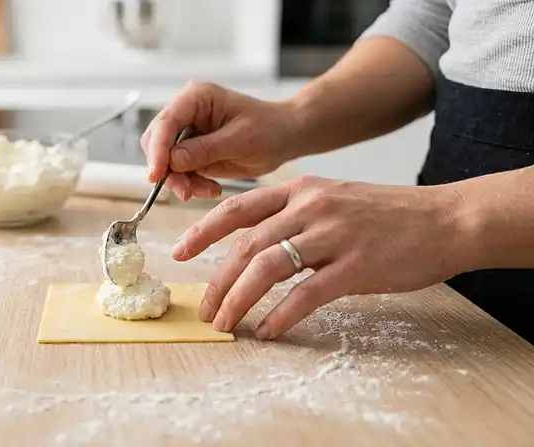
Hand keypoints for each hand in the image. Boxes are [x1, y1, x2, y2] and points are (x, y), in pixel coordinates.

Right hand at [141, 80, 299, 200]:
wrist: (284, 137)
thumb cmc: (269, 129)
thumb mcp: (241, 140)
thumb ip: (205, 149)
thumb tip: (173, 160)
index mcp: (197, 97)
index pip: (166, 122)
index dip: (157, 150)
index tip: (156, 175)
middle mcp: (186, 112)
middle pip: (157, 142)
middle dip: (168, 169)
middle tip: (186, 190)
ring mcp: (187, 132)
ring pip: (165, 161)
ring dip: (180, 181)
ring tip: (206, 190)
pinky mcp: (191, 151)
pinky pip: (179, 172)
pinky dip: (190, 184)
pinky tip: (211, 188)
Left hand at [172, 175, 469, 339]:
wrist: (445, 219)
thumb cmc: (387, 215)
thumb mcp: (333, 199)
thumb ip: (293, 216)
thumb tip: (253, 247)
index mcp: (300, 190)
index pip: (236, 208)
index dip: (202, 231)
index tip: (178, 252)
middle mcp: (311, 207)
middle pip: (246, 245)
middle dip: (217, 281)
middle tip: (206, 309)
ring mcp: (333, 235)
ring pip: (267, 269)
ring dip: (239, 300)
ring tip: (227, 324)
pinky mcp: (356, 265)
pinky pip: (305, 294)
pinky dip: (280, 315)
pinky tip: (268, 331)